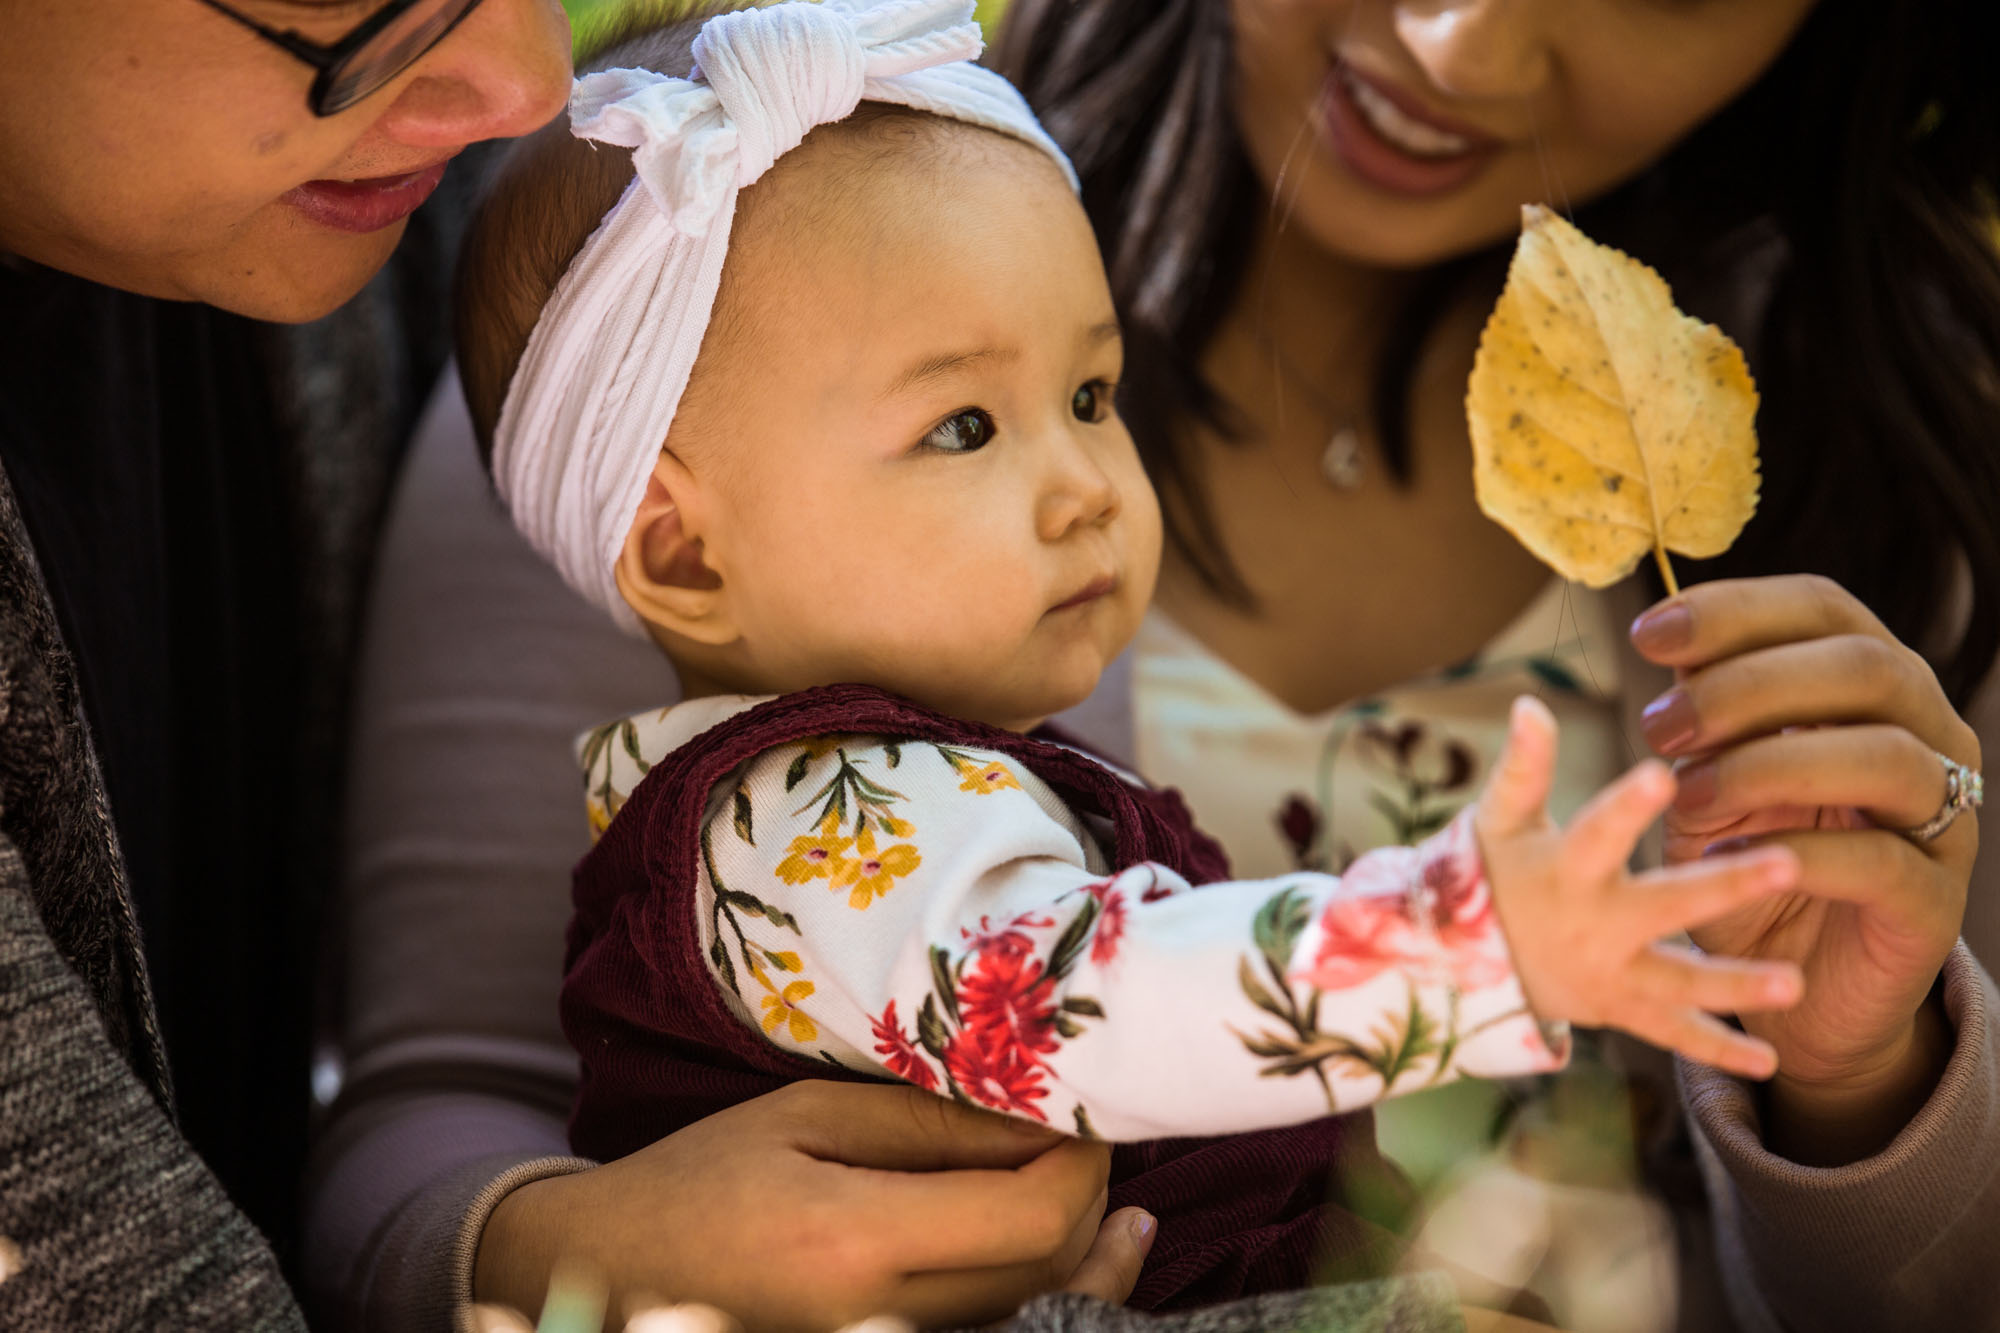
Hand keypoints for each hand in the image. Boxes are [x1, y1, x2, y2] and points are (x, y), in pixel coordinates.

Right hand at [474, 1080, 1121, 1331]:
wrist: (610, 1274)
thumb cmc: (704, 1176)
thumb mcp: (809, 1116)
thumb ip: (930, 1123)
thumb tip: (1040, 1122)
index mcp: (855, 1242)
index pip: (1031, 1217)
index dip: (1084, 1167)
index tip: (1091, 1118)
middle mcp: (878, 1322)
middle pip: (1046, 1275)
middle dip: (1095, 1211)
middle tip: (1106, 1151)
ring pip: (1028, 1315)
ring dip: (1085, 1262)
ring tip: (1121, 1215)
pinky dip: (1036, 1298)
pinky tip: (1063, 1261)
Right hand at [1475, 695, 1805, 1077]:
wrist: (1465, 964)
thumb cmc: (1491, 871)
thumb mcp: (1500, 820)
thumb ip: (1524, 766)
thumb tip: (1530, 701)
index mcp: (1566, 868)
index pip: (1597, 831)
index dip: (1626, 806)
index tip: (1663, 774)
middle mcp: (1592, 924)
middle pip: (1664, 905)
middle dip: (1725, 887)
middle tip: (1789, 864)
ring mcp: (1609, 973)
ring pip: (1679, 983)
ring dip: (1736, 986)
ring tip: (1796, 984)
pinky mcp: (1621, 1009)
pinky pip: (1672, 1034)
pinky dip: (1719, 1051)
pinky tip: (1771, 1062)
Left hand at [1632, 575, 1973, 1159]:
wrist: (1788, 980)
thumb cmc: (1746, 854)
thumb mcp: (1708, 770)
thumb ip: (1702, 711)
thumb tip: (1667, 638)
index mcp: (1870, 685)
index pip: (1823, 608)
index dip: (1735, 611)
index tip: (1648, 635)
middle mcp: (1925, 734)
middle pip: (1864, 667)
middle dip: (1747, 685)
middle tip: (1661, 725)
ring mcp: (1943, 816)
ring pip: (1886, 755)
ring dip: (1770, 765)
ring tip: (1688, 795)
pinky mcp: (1933, 900)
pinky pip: (1880, 859)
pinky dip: (1797, 851)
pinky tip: (1728, 858)